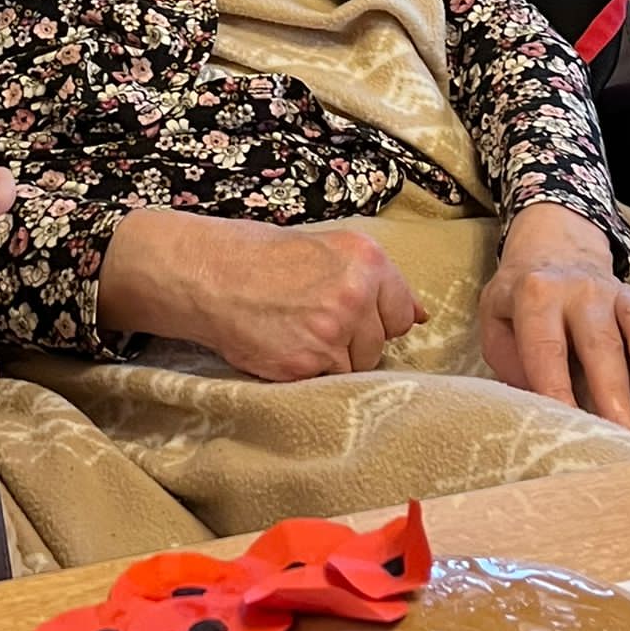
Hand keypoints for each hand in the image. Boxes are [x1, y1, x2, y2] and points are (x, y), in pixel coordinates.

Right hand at [100, 210, 425, 381]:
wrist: (209, 274)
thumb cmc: (263, 258)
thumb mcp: (326, 248)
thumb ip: (374, 280)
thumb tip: (420, 315)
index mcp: (366, 259)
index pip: (402, 313)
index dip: (375, 319)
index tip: (348, 313)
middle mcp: (356, 293)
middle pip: (379, 344)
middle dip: (352, 341)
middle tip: (310, 321)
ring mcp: (332, 331)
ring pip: (355, 367)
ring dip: (330, 360)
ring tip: (294, 333)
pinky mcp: (307, 363)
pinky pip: (325, 382)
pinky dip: (306, 373)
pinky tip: (282, 347)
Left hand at [479, 204, 629, 429]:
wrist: (550, 251)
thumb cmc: (520, 300)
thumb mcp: (495, 318)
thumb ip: (508, 356)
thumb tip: (533, 398)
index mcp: (536, 294)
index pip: (545, 345)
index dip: (553, 384)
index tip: (566, 422)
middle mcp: (581, 290)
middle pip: (598, 337)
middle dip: (609, 383)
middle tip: (620, 427)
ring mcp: (616, 291)